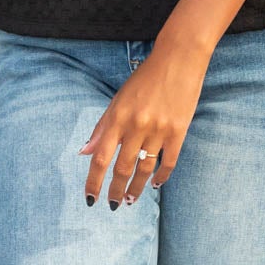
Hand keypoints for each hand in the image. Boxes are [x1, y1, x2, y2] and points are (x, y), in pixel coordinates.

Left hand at [79, 41, 209, 207]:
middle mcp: (136, 125)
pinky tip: (155, 185)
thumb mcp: (118, 99)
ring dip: (136, 188)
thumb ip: (102, 127)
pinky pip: (168, 161)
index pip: (100, 158)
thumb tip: (85, 152)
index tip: (90, 198)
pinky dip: (161, 177)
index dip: (93, 182)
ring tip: (131, 200)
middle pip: (122, 168)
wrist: (178, 59)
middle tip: (112, 205)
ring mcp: (159, 129)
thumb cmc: (145, 79)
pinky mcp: (179, 131)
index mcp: (118, 117)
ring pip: (145, 169)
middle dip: (115, 191)